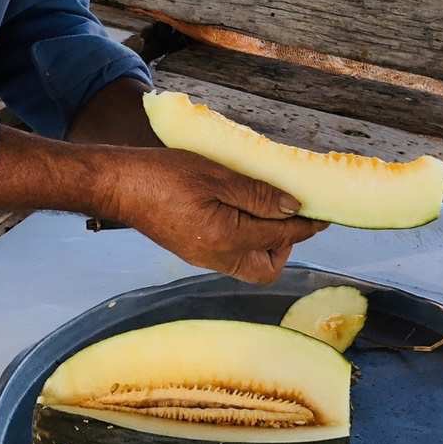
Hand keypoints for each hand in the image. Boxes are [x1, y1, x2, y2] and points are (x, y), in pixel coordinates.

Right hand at [106, 148, 328, 283]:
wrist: (119, 186)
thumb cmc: (164, 174)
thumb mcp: (216, 175)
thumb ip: (257, 193)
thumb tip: (294, 206)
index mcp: (226, 238)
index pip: (280, 236)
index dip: (305, 225)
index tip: (322, 213)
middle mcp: (217, 257)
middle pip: (266, 269)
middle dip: (285, 246)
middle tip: (289, 214)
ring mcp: (203, 258)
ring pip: (249, 265)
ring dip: (266, 244)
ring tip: (265, 210)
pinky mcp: (193, 252)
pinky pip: (231, 256)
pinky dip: (245, 240)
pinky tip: (241, 212)